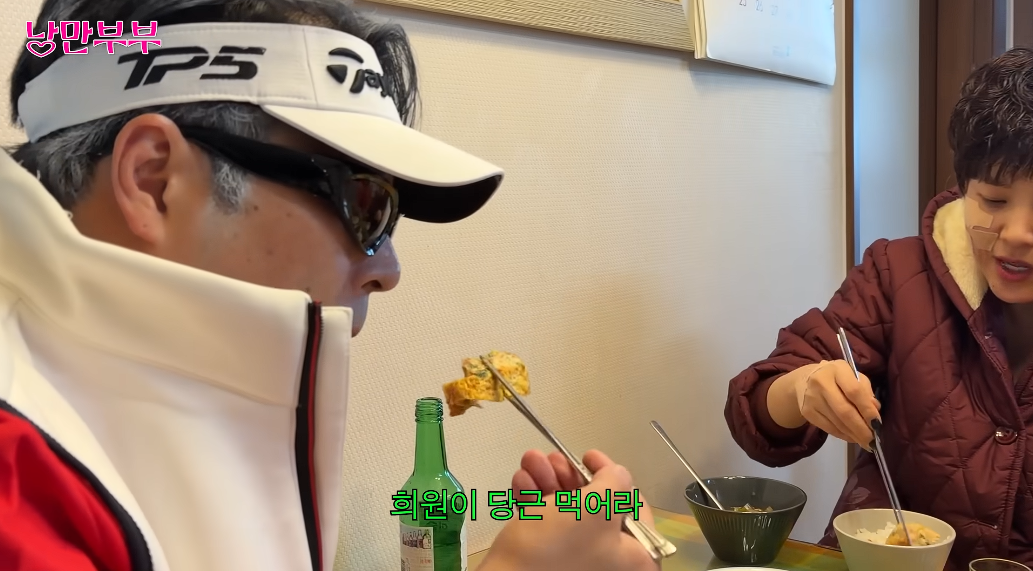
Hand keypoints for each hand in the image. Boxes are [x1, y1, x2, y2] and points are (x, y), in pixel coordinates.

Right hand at [478, 453, 658, 570]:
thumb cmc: (559, 546)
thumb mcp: (597, 506)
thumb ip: (616, 481)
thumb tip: (617, 475)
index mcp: (635, 558)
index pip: (633, 507)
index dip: (610, 475)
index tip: (588, 456)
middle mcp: (611, 563)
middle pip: (595, 506)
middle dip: (568, 475)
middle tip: (553, 457)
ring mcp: (577, 562)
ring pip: (566, 510)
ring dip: (546, 480)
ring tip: (530, 461)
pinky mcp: (550, 560)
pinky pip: (546, 524)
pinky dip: (534, 499)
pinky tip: (521, 482)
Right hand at [794, 360, 881, 447]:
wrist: (803, 381)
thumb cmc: (835, 378)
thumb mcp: (852, 376)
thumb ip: (865, 391)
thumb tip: (875, 410)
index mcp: (837, 370)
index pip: (854, 391)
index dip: (867, 409)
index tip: (878, 423)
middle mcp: (821, 382)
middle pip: (844, 411)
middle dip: (861, 428)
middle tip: (873, 441)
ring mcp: (812, 398)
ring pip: (837, 423)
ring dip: (854, 435)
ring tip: (865, 441)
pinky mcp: (807, 412)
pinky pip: (828, 428)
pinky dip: (843, 435)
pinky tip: (852, 437)